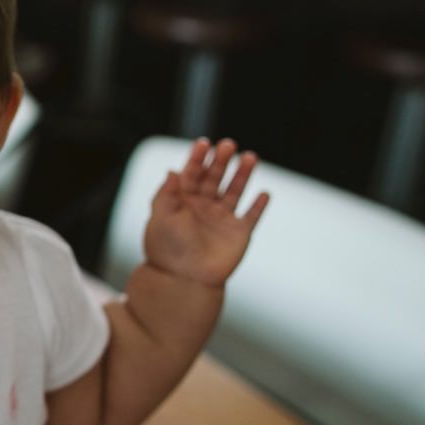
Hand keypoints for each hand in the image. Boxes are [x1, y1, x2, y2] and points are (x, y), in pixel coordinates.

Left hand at [143, 138, 269, 286]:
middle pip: (214, 177)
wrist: (183, 280)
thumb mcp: (161, 218)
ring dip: (242, 174)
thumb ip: (165, 194)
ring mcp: (222, 220)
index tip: (204, 143)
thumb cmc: (167, 249)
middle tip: (228, 145)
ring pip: (235, 191)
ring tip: (250, 157)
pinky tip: (264, 193)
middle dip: (221, 161)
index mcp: (183, 202)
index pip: (192, 173)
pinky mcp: (239, 234)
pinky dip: (259, 205)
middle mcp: (204, 207)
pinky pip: (252, 216)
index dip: (197, 158)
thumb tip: (172, 170)